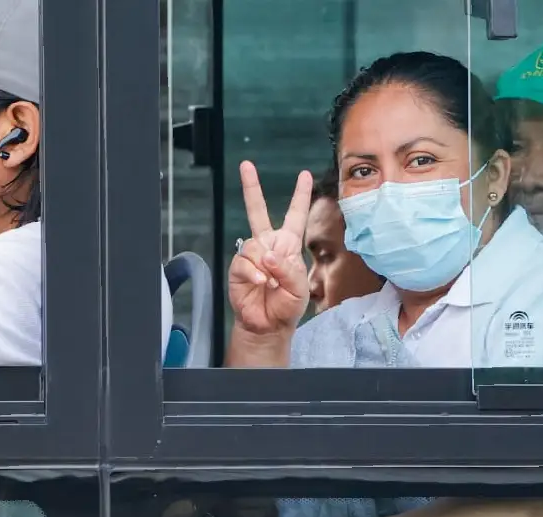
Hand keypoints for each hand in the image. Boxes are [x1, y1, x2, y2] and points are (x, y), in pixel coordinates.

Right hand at [228, 162, 311, 334]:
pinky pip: (244, 261)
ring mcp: (251, 256)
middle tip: (245, 165)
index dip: (300, 195)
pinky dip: (253, 273)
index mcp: (288, 245)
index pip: (295, 216)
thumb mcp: (300, 288)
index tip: (304, 175)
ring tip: (270, 282)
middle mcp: (268, 245)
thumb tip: (268, 256)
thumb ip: (288, 269)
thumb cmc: (287, 306)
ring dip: (264, 265)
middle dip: (251, 188)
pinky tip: (259, 283)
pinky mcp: (238, 267)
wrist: (267, 325)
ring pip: (253, 245)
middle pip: (257, 211)